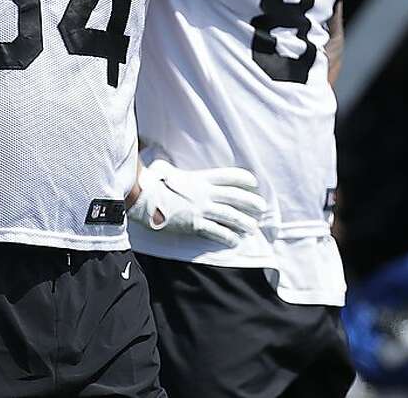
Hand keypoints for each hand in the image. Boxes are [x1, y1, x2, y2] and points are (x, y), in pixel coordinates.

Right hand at [129, 159, 266, 246]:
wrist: (145, 199)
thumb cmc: (153, 184)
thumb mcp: (166, 170)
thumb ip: (171, 168)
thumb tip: (162, 166)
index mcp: (200, 178)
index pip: (228, 176)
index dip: (243, 178)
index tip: (254, 182)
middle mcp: (204, 193)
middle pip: (235, 197)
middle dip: (251, 202)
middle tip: (262, 207)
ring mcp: (201, 209)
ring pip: (230, 216)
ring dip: (243, 222)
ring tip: (252, 227)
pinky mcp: (195, 224)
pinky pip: (217, 232)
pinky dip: (228, 237)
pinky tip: (235, 241)